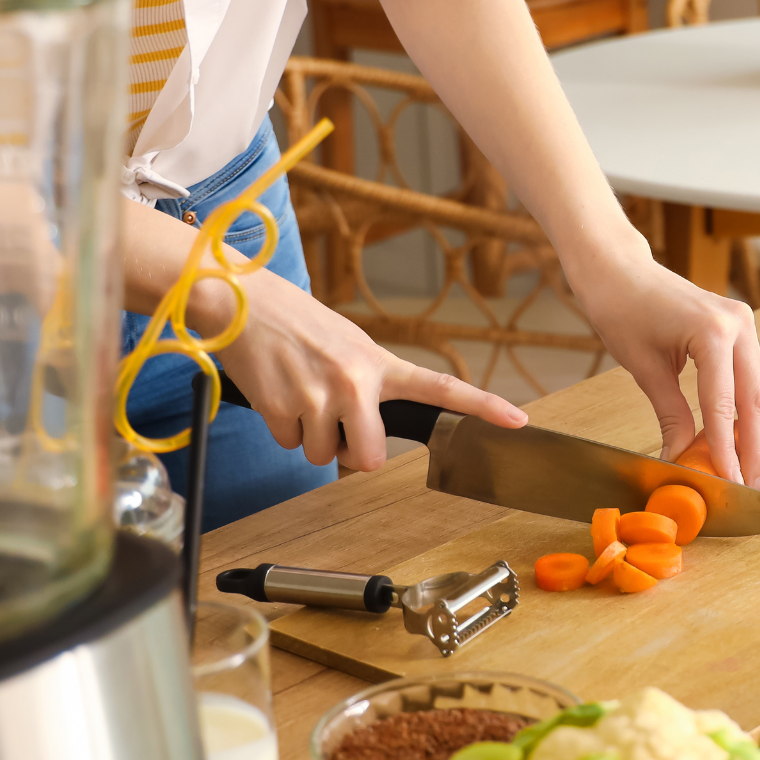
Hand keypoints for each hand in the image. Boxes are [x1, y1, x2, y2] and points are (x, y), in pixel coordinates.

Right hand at [193, 263, 525, 469]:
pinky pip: (290, 444)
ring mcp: (318, 396)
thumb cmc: (296, 324)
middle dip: (352, 455)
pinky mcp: (281, 407)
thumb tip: (369, 432)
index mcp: (380, 363)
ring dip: (310, 436)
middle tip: (338, 428)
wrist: (240, 300)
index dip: (483, 407)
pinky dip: (282, 427)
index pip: (442, 388)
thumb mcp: (348, 344)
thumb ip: (370, 383)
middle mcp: (355, 381)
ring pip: (322, 455)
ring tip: (300, 393)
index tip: (519, 421)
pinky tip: (278, 391)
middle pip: (368, 459)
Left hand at [573, 256, 759, 487]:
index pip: (725, 405)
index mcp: (714, 331)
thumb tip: (682, 459)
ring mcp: (745, 325)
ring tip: (755, 475)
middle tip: (750, 490)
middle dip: (754, 450)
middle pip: (757, 402)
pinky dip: (753, 414)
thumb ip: (671, 415)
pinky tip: (752, 443)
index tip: (730, 485)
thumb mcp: (644, 368)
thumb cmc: (622, 309)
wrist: (619, 269)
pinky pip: (754, 380)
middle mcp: (739, 325)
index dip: (728, 450)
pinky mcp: (741, 330)